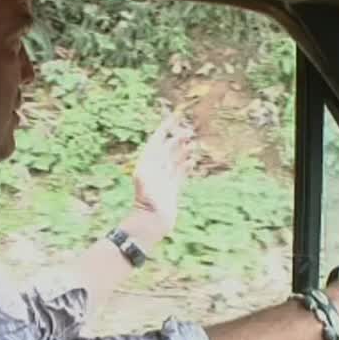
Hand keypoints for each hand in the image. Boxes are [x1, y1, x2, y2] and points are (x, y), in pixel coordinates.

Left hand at [129, 112, 193, 246]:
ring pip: (174, 160)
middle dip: (178, 139)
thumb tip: (157, 152)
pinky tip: (192, 161)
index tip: (175, 117)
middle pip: (167, 148)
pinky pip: (180, 174)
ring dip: (183, 150)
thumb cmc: (148, 202)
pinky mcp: (171, 189)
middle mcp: (155, 169)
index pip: (157, 140)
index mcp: (148, 163)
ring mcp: (164, 179)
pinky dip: (185, 166)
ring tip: (193, 144)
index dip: (165, 128)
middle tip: (190, 132)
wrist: (151, 222)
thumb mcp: (145, 181)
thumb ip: (153, 162)